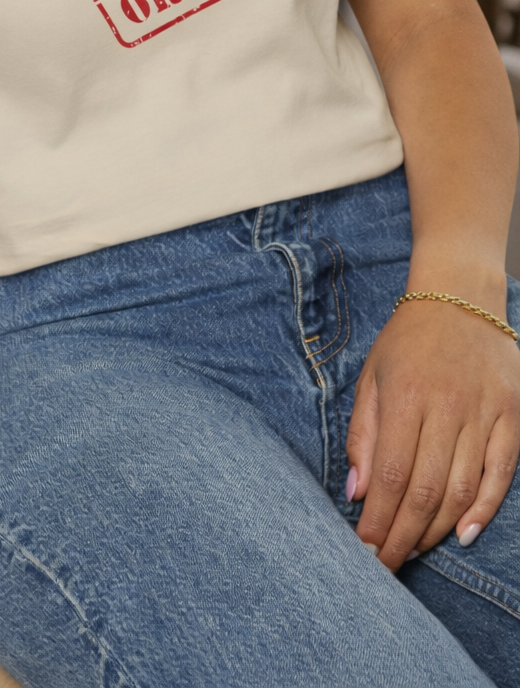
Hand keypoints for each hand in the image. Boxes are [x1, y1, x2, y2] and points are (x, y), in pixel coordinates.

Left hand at [346, 292, 519, 569]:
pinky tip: (463, 534)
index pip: (391, 475)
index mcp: (406, 397)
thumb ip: (363, 434)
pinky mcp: (512, 416)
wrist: (461, 297)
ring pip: (462, 489)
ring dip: (437, 530)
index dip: (378, 520)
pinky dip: (484, 509)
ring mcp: (484, 413)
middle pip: (425, 491)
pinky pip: (501, 473)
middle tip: (387, 565)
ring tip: (414, 550)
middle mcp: (447, 407)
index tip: (364, 549)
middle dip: (403, 536)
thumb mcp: (372, 377)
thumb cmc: (408, 341)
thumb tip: (357, 492)